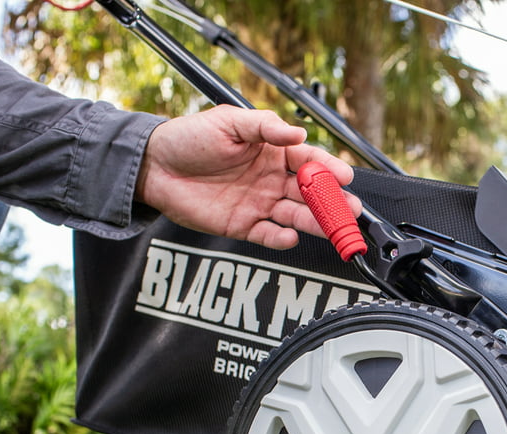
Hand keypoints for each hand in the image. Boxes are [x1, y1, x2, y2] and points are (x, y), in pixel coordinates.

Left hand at [135, 105, 361, 249]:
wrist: (155, 166)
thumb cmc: (189, 138)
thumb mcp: (229, 121)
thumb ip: (265, 127)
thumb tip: (298, 133)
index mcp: (272, 151)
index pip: (308, 160)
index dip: (328, 168)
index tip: (345, 177)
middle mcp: (270, 179)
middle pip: (309, 193)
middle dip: (332, 202)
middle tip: (352, 210)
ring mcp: (259, 203)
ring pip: (295, 216)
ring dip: (316, 223)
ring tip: (334, 229)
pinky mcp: (244, 225)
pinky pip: (269, 234)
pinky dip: (281, 238)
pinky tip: (290, 236)